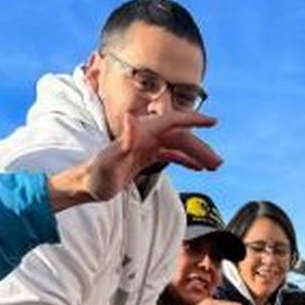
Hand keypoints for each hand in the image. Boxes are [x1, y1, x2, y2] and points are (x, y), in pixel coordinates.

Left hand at [47, 108, 220, 209]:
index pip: (172, 121)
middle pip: (179, 137)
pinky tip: (197, 168)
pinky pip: (170, 155)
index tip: (212, 122)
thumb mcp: (109, 161)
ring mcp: (146, 145)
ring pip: (178, 146)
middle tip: (218, 164)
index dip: (193, 119)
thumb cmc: (97, 176)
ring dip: (196, 155)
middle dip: (201, 148)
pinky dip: (184, 160)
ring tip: (213, 167)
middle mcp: (145, 135)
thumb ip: (123, 140)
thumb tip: (131, 118)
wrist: (86, 186)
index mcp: (141, 133)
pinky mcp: (145, 156)